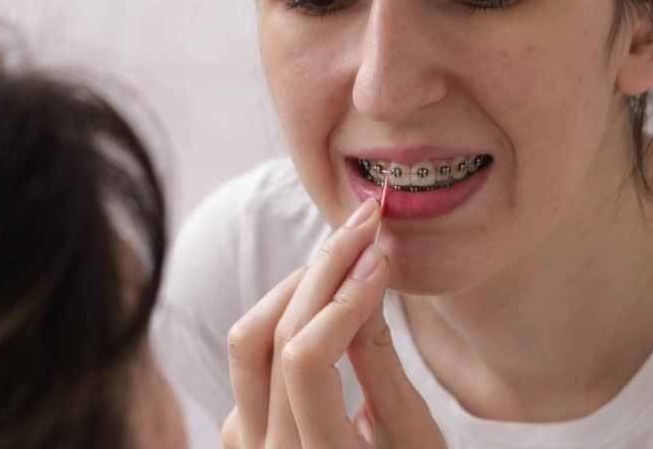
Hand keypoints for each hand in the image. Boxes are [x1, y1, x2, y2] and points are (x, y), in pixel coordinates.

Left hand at [221, 197, 446, 447]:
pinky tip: (325, 298)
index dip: (342, 297)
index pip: (305, 360)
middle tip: (364, 226)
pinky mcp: (240, 429)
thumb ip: (382, 366)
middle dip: (321, 270)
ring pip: (247, 340)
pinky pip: (248, 358)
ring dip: (295, 287)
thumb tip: (366, 280)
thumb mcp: (413, 439)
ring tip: (344, 257)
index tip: (380, 257)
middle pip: (271, 336)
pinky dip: (286, 315)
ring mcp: (243, 443)